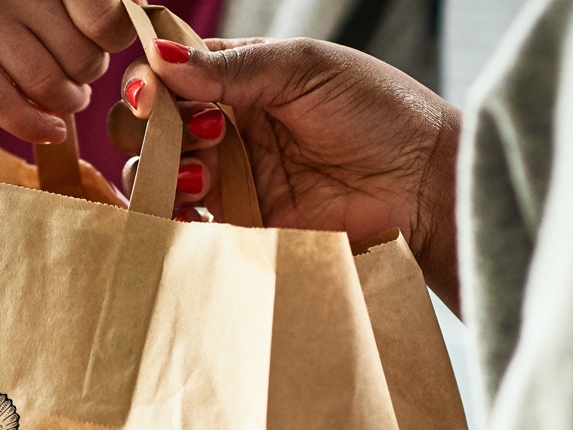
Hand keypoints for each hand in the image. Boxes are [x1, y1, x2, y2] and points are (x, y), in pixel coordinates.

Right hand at [0, 0, 133, 143]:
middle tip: (74, 64)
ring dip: (67, 101)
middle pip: (82, 58)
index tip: (102, 39)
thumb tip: (140, 21)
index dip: (114, 40)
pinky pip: (1, 104)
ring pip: (49, 86)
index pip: (107, 20)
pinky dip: (34, 127)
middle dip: (88, 72)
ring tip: (62, 90)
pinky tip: (51, 130)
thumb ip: (95, 3)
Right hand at [110, 37, 462, 308]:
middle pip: (148, 125)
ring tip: (205, 174)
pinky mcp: (243, 226)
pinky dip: (174, 217)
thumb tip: (159, 59)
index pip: (168, 72)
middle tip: (197, 131)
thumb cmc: (380, 113)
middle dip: (150, 128)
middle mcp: (227, 126)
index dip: (148, 79)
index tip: (154, 89)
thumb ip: (231, 67)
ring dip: (162, 172)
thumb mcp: (304, 70)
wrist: (423, 186)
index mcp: (239, 78)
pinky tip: (199, 208)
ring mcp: (231, 178)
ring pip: (156, 174)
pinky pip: (186, 224)